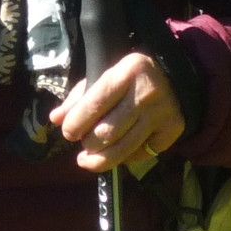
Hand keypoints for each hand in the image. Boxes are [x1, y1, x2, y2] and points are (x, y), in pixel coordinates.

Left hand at [50, 52, 184, 172]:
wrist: (175, 76)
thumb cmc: (131, 76)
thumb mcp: (106, 75)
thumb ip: (79, 96)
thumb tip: (55, 119)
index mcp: (127, 71)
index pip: (95, 103)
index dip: (76, 123)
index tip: (68, 132)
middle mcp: (146, 93)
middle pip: (107, 132)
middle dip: (88, 143)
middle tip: (83, 143)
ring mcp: (161, 114)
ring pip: (123, 149)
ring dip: (100, 159)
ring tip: (88, 159)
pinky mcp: (172, 131)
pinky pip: (141, 154)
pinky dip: (125, 158)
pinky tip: (118, 152)